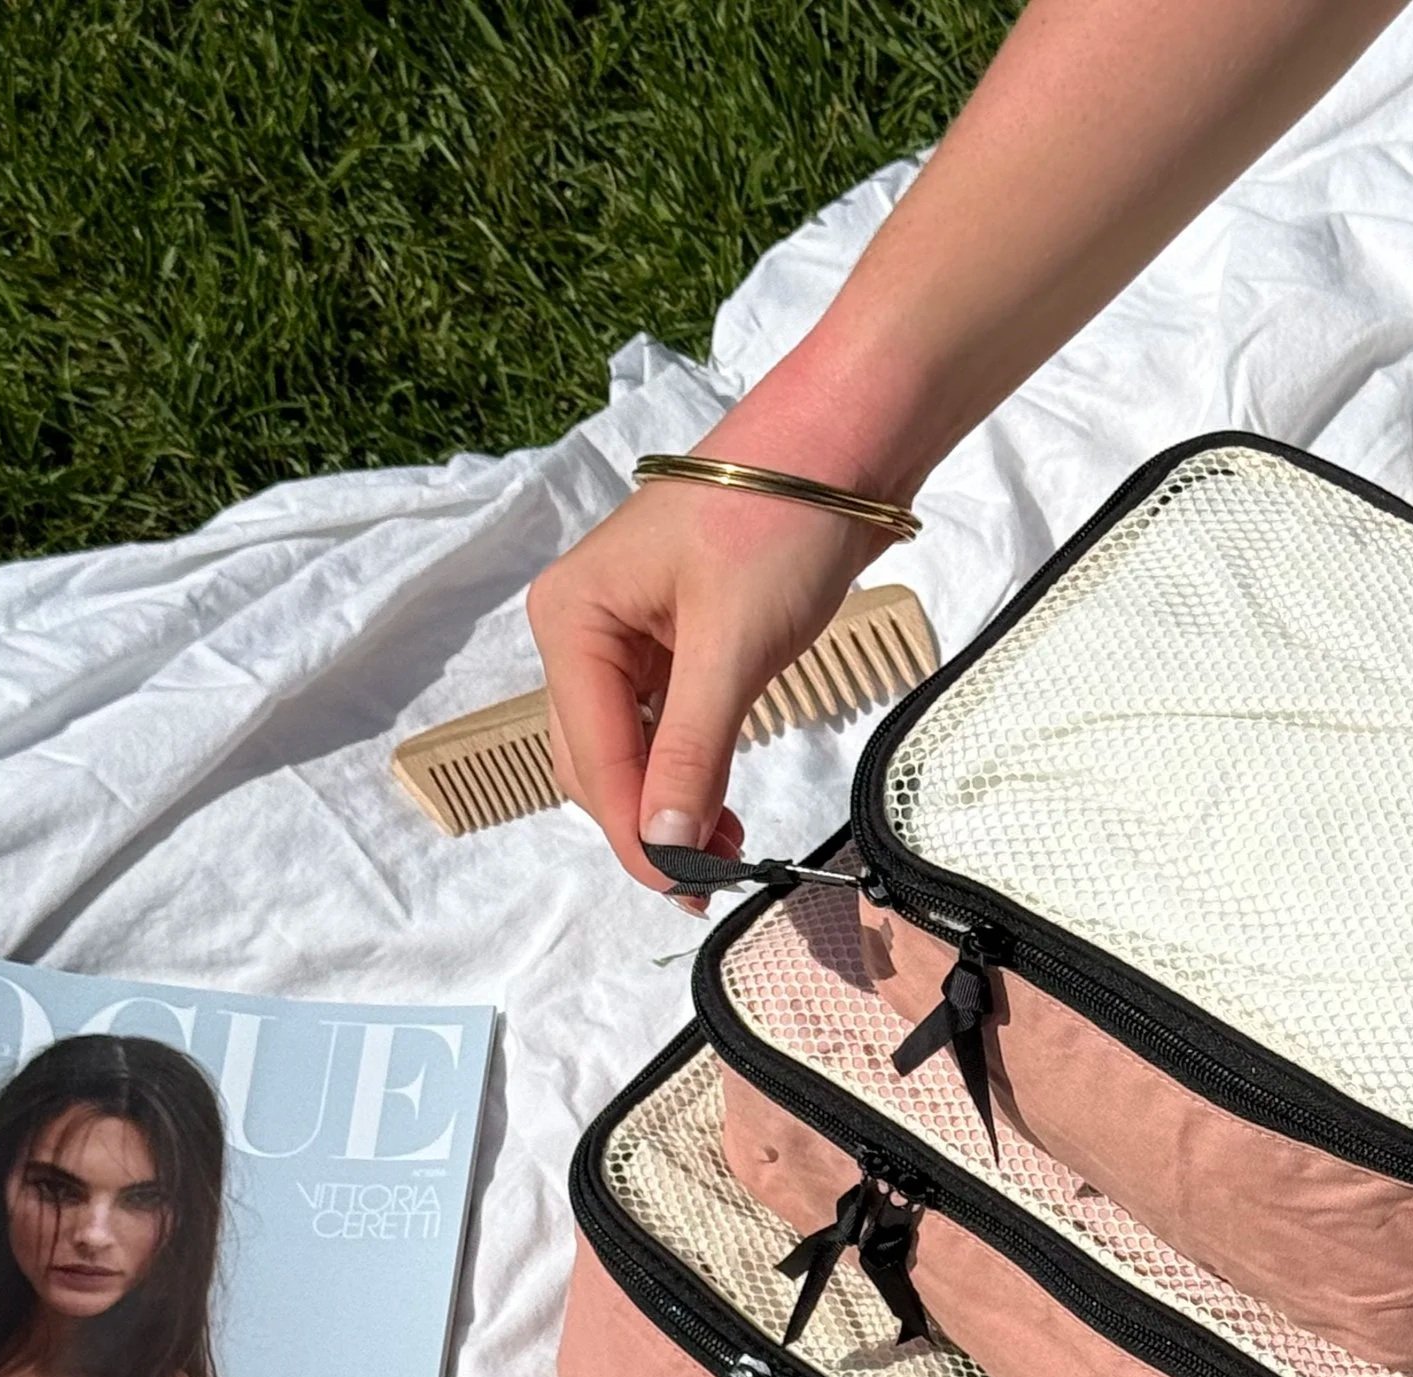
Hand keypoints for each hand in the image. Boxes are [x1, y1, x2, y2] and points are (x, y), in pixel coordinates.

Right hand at [526, 470, 886, 892]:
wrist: (840, 448)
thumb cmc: (778, 521)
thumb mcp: (732, 646)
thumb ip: (693, 751)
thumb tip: (665, 846)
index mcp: (572, 619)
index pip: (592, 759)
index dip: (636, 834)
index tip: (687, 891)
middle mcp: (582, 629)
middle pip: (595, 764)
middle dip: (647, 825)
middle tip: (713, 880)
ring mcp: (623, 637)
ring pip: (626, 754)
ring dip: (667, 808)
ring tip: (727, 848)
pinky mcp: (670, 644)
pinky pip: (660, 730)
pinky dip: (686, 775)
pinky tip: (721, 807)